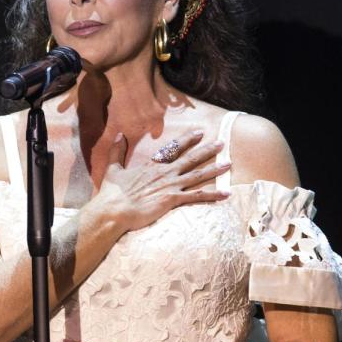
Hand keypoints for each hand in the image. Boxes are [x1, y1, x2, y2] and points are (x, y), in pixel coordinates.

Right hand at [94, 129, 230, 232]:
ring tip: (229, 163)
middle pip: (190, 159)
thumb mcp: (113, 168)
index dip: (187, 140)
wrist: (114, 209)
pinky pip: (197, 196)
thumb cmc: (112, 192)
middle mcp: (165, 173)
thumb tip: (118, 135)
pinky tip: (226, 193)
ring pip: (197, 175)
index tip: (199, 132)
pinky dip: (212, 194)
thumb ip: (117, 151)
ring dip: (214, 169)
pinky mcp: (173, 199)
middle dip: (207, 150)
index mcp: (152, 165)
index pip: (173, 149)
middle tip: (221, 142)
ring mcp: (170, 185)